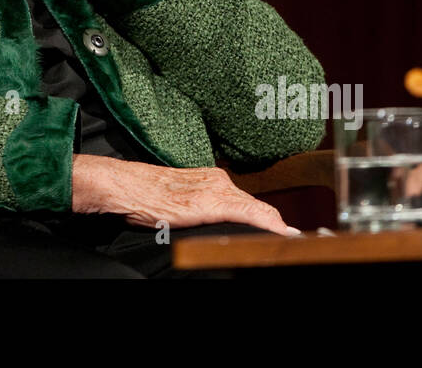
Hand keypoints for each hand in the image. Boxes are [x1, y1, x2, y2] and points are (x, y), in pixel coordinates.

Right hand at [71, 153, 300, 235]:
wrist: (127, 186)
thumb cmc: (146, 194)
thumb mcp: (180, 199)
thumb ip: (201, 204)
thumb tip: (213, 219)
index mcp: (213, 179)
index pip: (251, 202)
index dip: (270, 220)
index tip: (287, 233)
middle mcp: (220, 181)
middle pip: (258, 207)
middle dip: (276, 225)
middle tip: (295, 240)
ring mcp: (217, 190)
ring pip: (258, 210)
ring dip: (275, 227)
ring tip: (292, 240)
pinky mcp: (212, 202)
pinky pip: (249, 213)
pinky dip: (268, 225)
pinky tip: (281, 234)